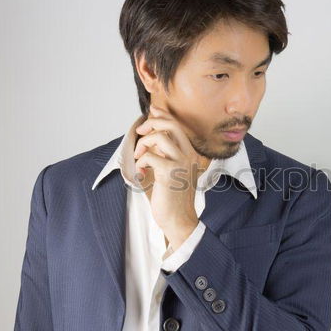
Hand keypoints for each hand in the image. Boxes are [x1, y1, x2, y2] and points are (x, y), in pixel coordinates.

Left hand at [133, 105, 201, 249]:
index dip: (163, 115)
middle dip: (151, 123)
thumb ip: (167, 153)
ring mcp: (180, 164)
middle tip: (140, 132)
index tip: (152, 111)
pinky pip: (149, 156)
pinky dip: (140, 162)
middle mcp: (189, 156)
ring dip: (143, 143)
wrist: (179, 219)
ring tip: (139, 156)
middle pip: (171, 125)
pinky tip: (141, 172)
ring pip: (159, 137)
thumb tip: (153, 134)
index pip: (178, 126)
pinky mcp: (169, 173)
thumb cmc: (173, 197)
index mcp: (191, 154)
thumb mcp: (173, 170)